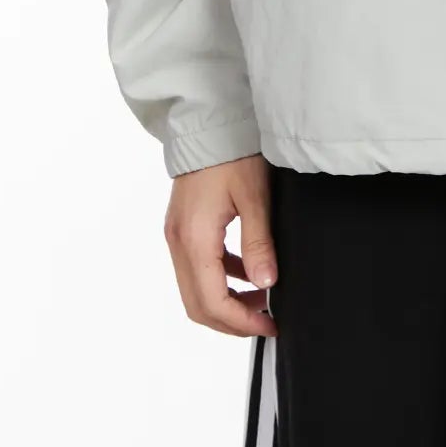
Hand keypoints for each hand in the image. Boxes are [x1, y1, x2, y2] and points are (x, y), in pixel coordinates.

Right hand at [163, 152, 278, 335]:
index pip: (212, 302)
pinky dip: (221, 278)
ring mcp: (178, 235)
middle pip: (198, 304)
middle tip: (265, 321)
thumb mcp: (255, 197)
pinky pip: (198, 267)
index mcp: (194, 239)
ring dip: (226, 301)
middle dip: (231, 320)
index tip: (267, 325)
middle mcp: (179, 242)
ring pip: (195, 288)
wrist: (209, 122)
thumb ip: (258, 244)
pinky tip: (248, 271)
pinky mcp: (183, 227)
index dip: (240, 322)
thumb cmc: (232, 153)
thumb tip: (266, 283)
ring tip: (262, 298)